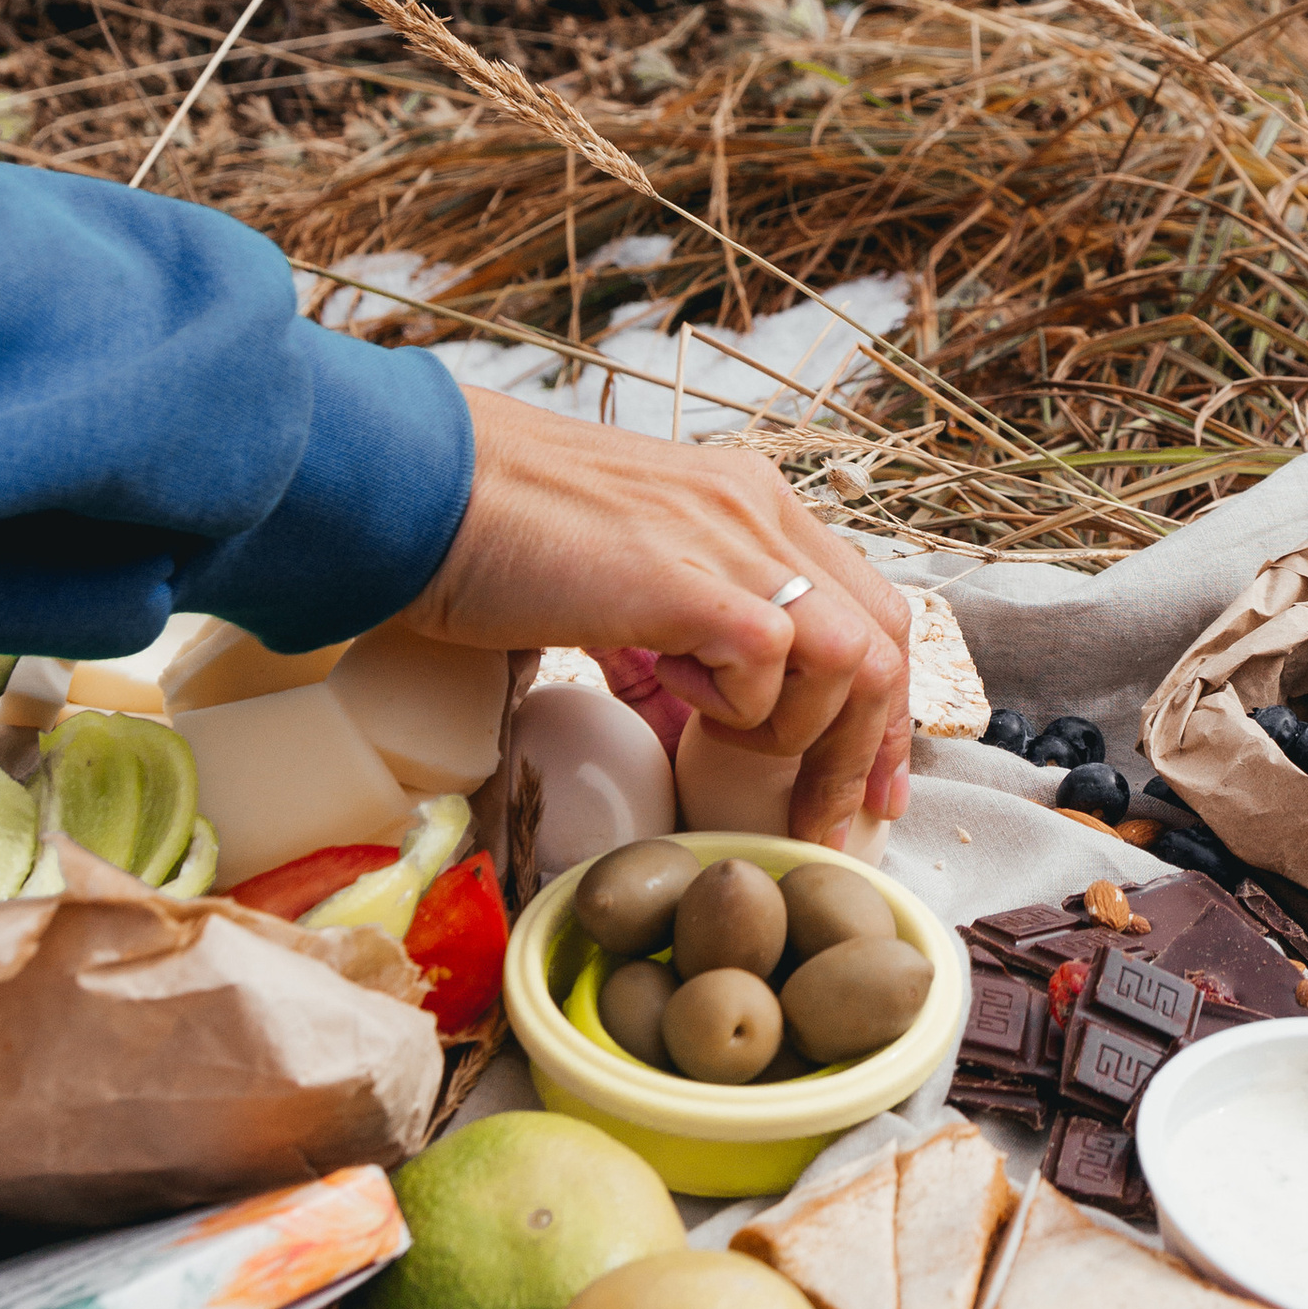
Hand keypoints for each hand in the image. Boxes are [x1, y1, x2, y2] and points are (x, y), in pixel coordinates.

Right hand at [408, 394, 910, 839]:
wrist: (421, 487)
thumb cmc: (494, 536)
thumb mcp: (617, 586)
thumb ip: (672, 642)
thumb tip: (693, 723)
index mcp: (749, 502)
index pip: (870, 607)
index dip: (881, 708)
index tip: (864, 787)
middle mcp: (758, 508)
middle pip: (886, 641)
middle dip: (868, 750)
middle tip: (832, 821)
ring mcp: (731, 536)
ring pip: (854, 656)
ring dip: (793, 727)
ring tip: (707, 728)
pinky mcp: (690, 578)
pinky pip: (772, 657)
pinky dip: (735, 704)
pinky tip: (668, 689)